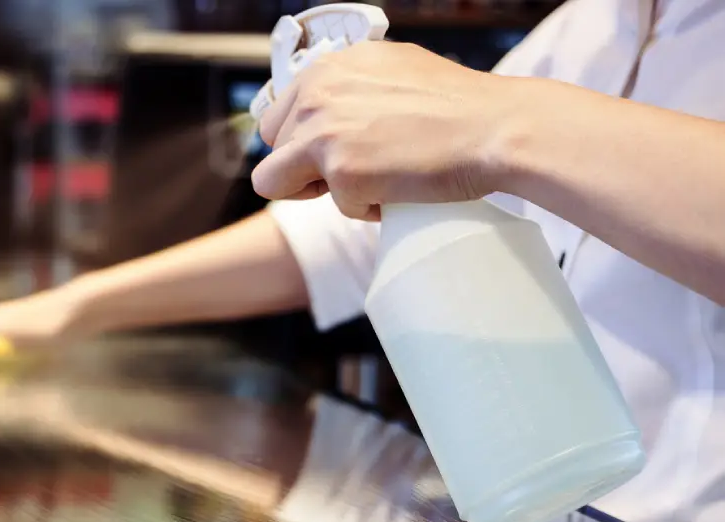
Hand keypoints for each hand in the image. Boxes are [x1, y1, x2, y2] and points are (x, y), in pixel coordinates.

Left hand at [252, 41, 518, 220]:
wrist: (495, 127)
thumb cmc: (456, 103)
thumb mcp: (390, 70)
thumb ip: (349, 87)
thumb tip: (322, 112)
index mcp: (327, 68)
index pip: (275, 117)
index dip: (299, 143)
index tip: (328, 152)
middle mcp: (317, 95)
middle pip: (271, 151)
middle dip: (304, 168)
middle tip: (353, 170)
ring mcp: (324, 134)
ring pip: (276, 183)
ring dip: (323, 189)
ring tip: (374, 178)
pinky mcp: (342, 173)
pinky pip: (335, 208)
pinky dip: (366, 208)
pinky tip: (398, 189)